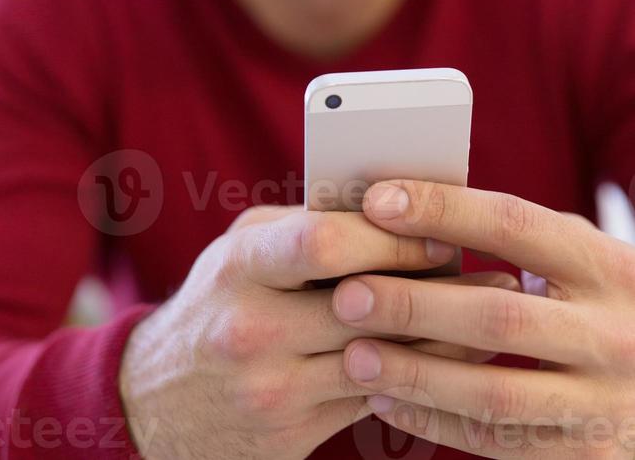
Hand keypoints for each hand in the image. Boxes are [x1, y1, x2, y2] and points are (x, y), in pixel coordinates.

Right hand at [119, 203, 518, 458]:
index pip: (324, 240)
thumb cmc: (217, 303)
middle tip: (486, 273)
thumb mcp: (244, 251)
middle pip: (365, 304)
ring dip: (446, 337)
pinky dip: (419, 375)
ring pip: (383, 359)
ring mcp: (269, 389)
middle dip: (433, 288)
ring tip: (491, 314)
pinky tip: (452, 357)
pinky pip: (373, 400)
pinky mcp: (289, 435)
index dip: (391, 237)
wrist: (154, 402)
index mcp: (241, 265)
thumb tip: (397, 209)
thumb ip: (307, 227)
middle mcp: (250, 328)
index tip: (440, 233)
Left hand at [333, 179, 634, 456]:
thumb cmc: (612, 302)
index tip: (378, 201)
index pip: (514, 224)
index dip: (443, 210)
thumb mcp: (589, 257)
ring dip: (416, 374)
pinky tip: (388, 400)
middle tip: (347, 294)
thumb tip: (420, 205)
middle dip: (414, 305)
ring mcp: (603, 400)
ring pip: (494, 392)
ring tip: (354, 355)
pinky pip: (500, 441)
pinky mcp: (589, 453)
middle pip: (497, 316)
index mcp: (605, 265)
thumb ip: (525, 235)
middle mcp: (610, 332)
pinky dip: (438, 421)